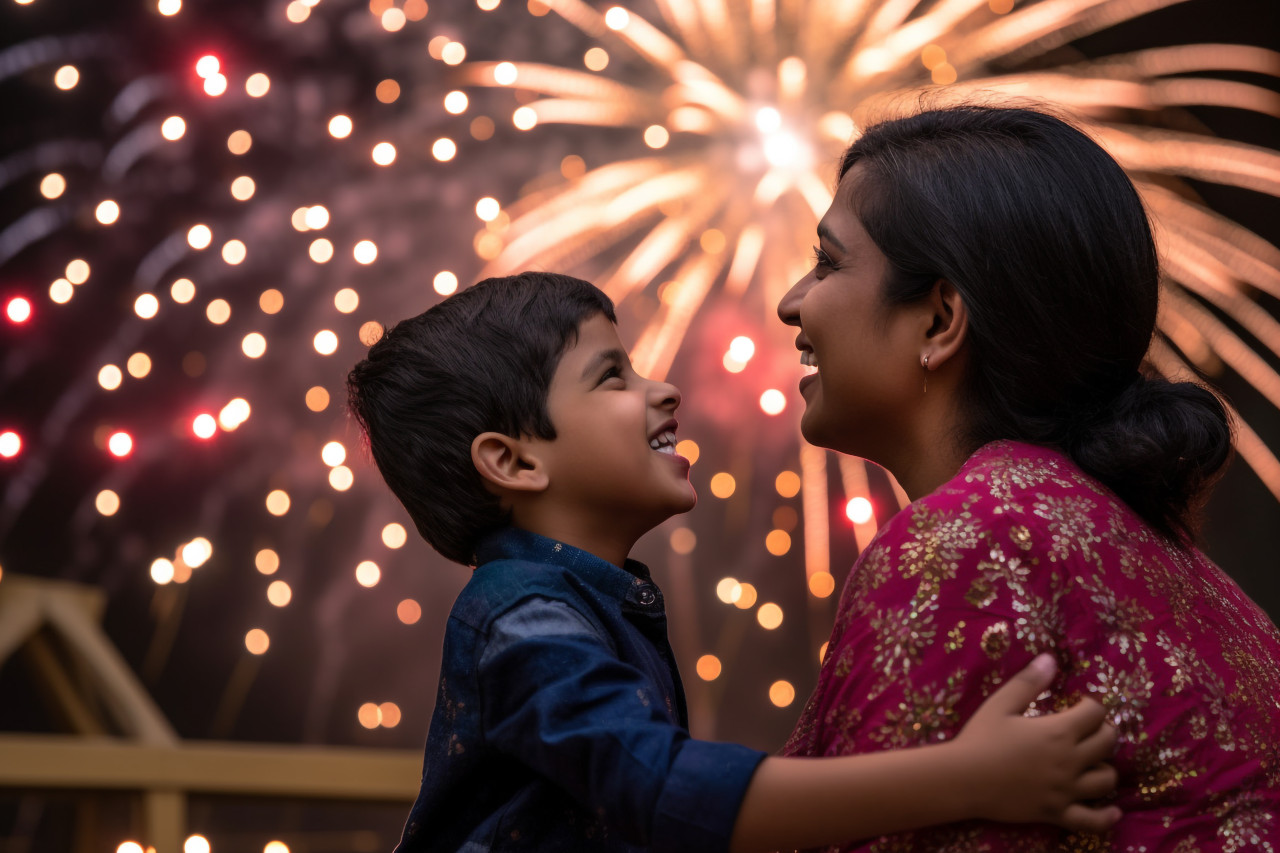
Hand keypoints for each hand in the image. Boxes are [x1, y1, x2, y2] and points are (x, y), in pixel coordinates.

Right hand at [951, 653, 1120, 833]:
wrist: (962, 779)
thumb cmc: (980, 738)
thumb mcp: (1000, 704)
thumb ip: (1028, 682)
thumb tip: (1050, 658)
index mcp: (1058, 732)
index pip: (1095, 714)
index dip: (1091, 706)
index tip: (1079, 705)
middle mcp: (1070, 761)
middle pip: (1108, 743)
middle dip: (1105, 732)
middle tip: (1090, 729)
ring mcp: (1066, 790)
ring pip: (1107, 780)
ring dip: (1104, 767)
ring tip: (1093, 762)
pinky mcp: (1057, 812)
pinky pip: (1093, 820)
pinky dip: (1107, 816)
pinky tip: (1112, 809)